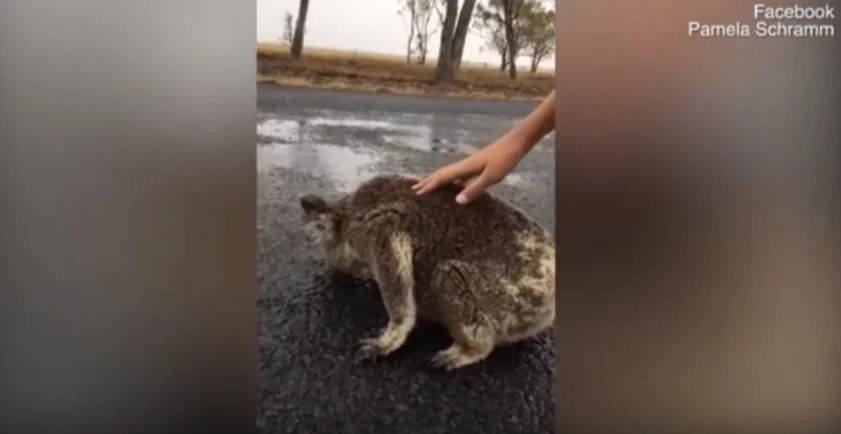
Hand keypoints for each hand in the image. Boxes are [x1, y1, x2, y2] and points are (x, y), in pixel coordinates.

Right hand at [411, 138, 526, 203]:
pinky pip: (459, 175)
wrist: (516, 143)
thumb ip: (474, 189)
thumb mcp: (492, 177)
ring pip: (449, 173)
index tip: (417, 193)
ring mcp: (471, 164)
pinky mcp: (478, 165)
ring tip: (428, 186)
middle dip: (428, 181)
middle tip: (414, 189)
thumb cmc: (505, 159)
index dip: (430, 185)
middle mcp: (465, 164)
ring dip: (437, 180)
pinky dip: (451, 180)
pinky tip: (453, 186)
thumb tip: (456, 201)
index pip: (443, 177)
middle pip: (442, 173)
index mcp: (465, 167)